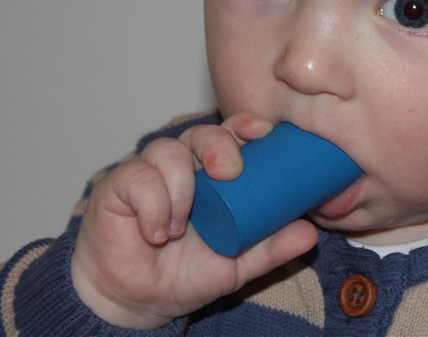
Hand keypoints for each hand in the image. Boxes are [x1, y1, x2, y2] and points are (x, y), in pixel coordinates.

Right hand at [70, 114, 317, 328]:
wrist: (136, 302)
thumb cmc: (184, 273)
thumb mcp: (237, 264)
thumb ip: (271, 248)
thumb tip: (310, 234)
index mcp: (212, 175)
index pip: (231, 134)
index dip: (245, 125)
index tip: (263, 131)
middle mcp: (181, 166)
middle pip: (201, 132)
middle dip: (218, 144)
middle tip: (229, 172)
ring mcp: (148, 173)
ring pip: (168, 150)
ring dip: (181, 186)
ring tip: (180, 227)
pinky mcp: (117, 186)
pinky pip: (138, 177)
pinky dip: (153, 205)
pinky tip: (157, 232)